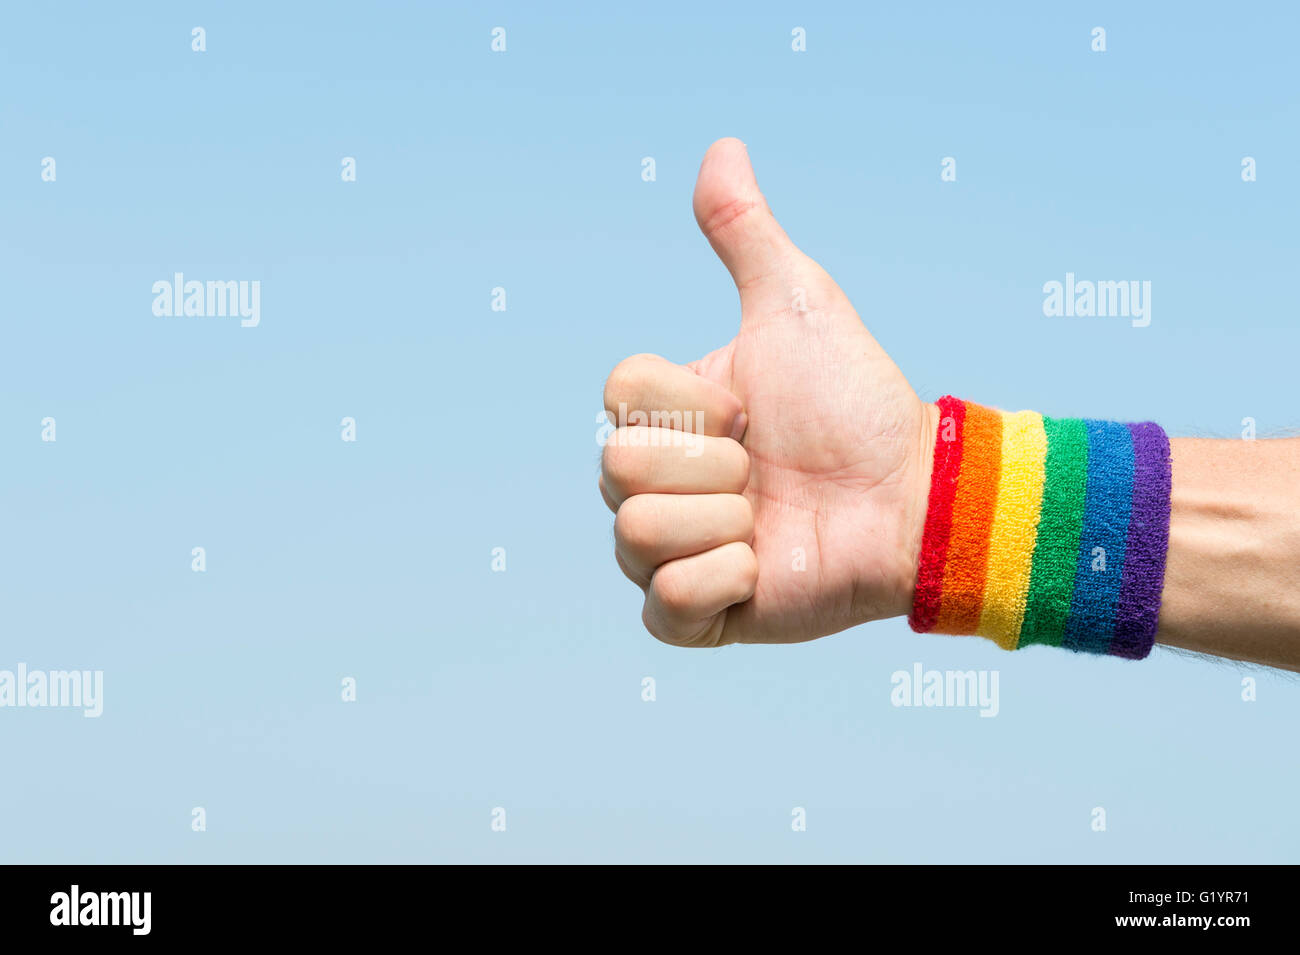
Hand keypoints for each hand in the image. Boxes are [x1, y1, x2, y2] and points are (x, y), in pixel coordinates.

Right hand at [600, 138, 938, 646]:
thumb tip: (722, 147)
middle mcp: (659, 484)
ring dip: (723, 522)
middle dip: (713, 465)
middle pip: (617, 470)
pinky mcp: (699, 616)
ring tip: (770, 521)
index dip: (692, 402)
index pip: (619, 399)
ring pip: (635, 535)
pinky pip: (663, 606)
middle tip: (767, 469)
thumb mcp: (795, 305)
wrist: (917, 495)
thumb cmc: (856, 401)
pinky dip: (722, 583)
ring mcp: (675, 552)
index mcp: (667, 418)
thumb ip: (746, 235)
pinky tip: (765, 567)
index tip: (753, 411)